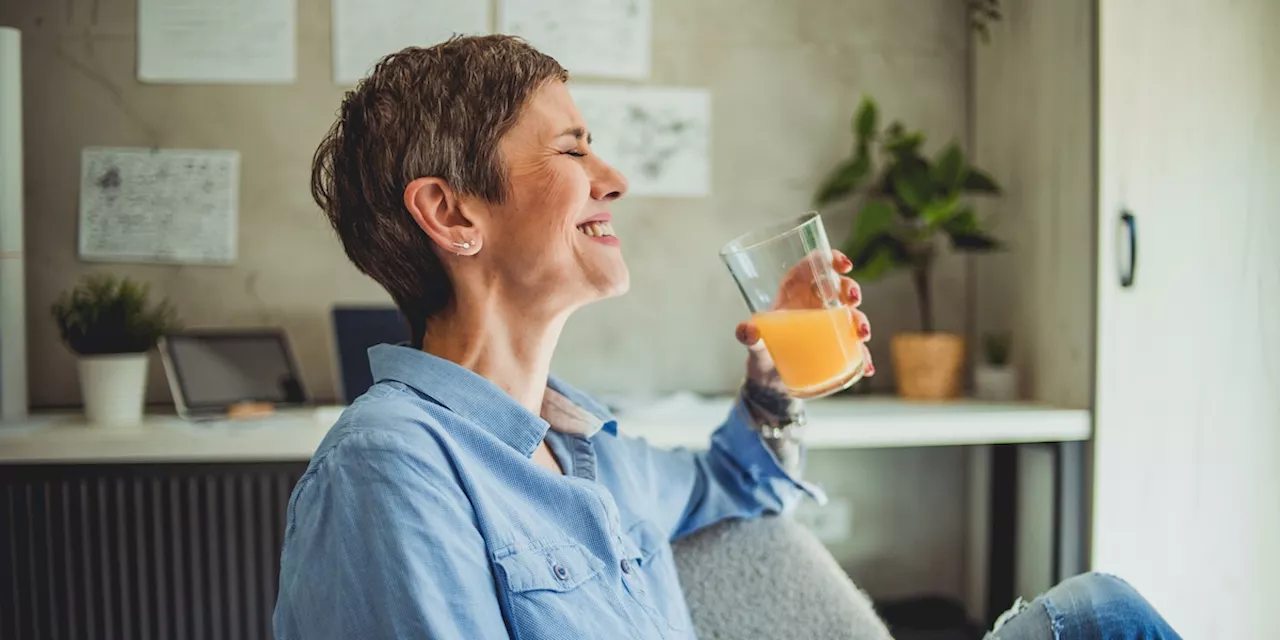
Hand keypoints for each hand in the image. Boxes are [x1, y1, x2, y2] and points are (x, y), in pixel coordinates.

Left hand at [734, 250, 875, 393]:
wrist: (771, 384)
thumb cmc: (763, 355)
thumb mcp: (755, 345)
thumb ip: (749, 337)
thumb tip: (747, 331)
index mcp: (795, 294)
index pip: (813, 266)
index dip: (829, 259)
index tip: (843, 265)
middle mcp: (815, 305)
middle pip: (838, 286)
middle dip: (850, 289)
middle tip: (853, 300)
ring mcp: (828, 325)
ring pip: (851, 314)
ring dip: (861, 321)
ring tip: (861, 335)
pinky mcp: (836, 347)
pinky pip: (854, 348)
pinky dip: (862, 356)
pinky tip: (866, 366)